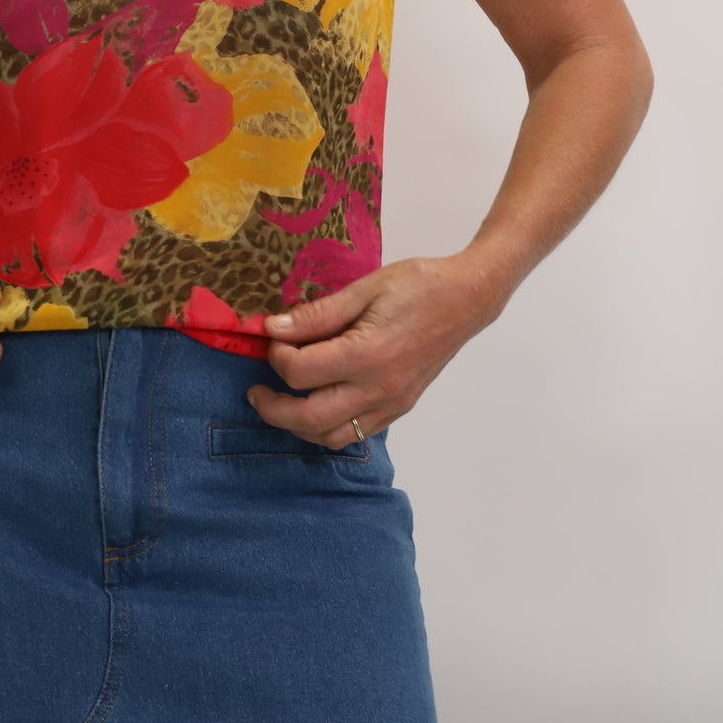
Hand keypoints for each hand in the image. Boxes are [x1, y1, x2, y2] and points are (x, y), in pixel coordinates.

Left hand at [245, 254, 504, 448]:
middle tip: (256, 390)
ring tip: (282, 400)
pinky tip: (318, 403)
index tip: (273, 337)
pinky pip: (355, 434)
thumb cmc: (417, 285)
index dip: (276, 356)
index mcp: (366, 355)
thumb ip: (317, 314)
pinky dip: (328, 428)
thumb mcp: (364, 289)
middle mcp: (378, 389)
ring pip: (330, 437)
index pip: (300, 372)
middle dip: (272, 408)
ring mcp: (390, 404)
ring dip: (297, 425)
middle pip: (308, 418)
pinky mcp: (399, 408)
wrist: (467, 299)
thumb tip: (273, 328)